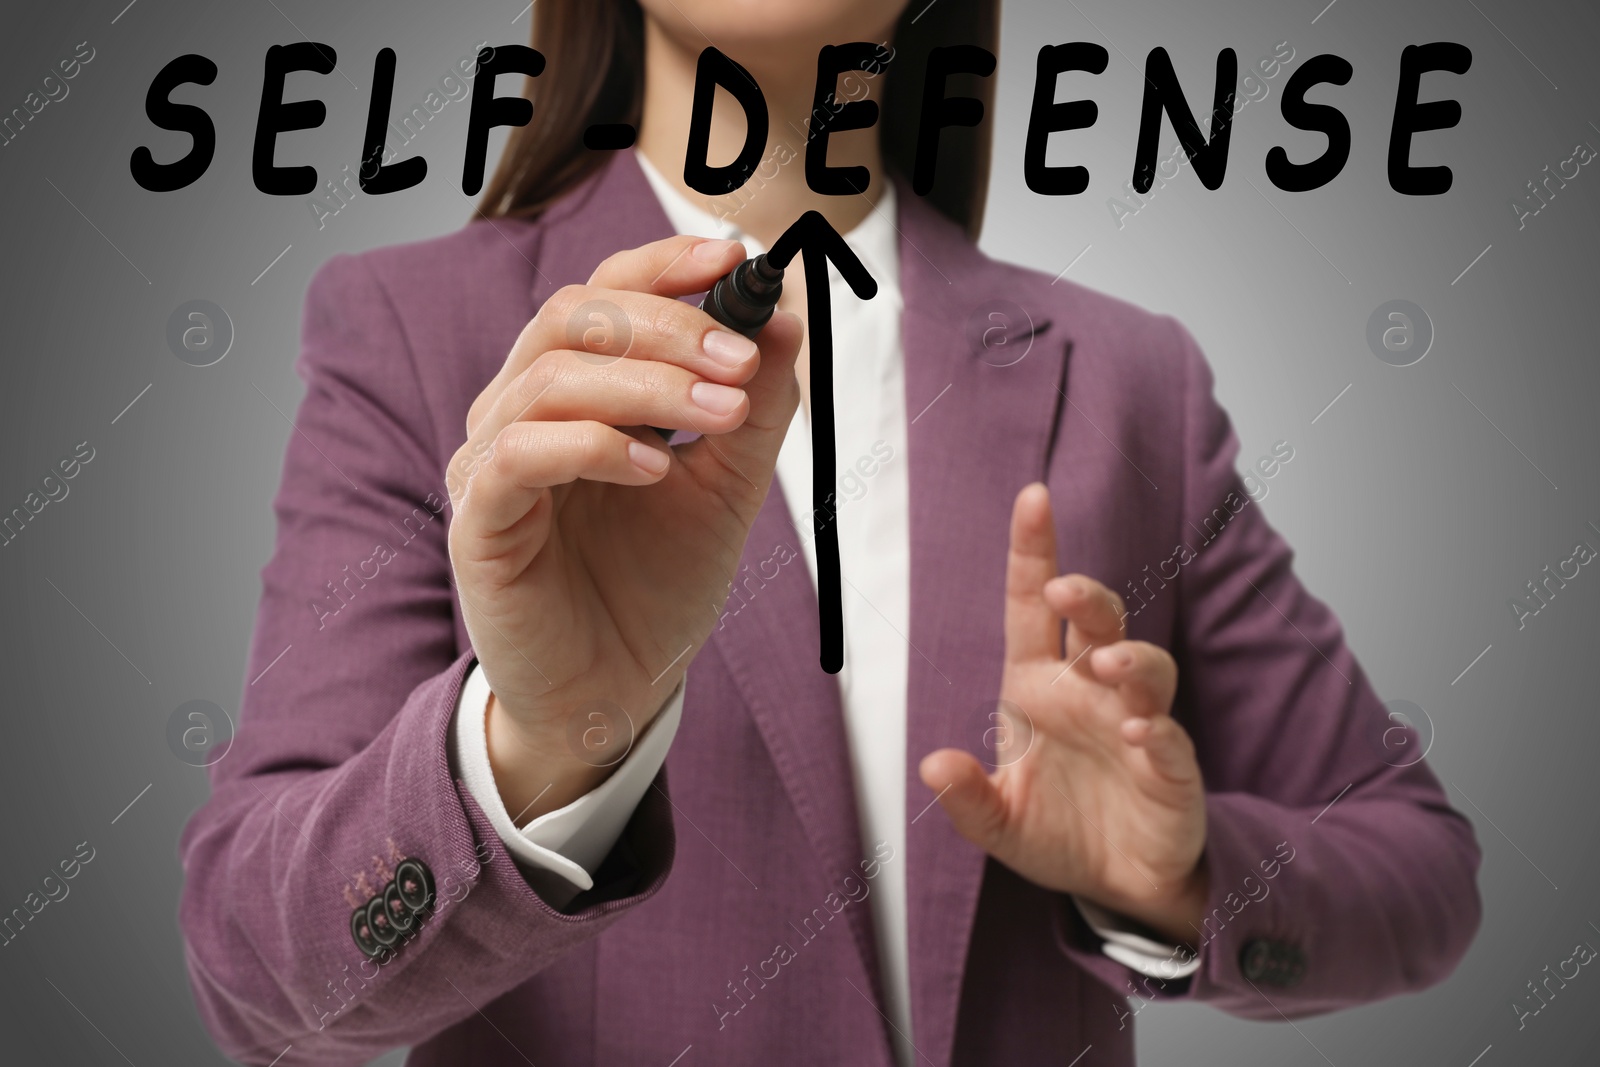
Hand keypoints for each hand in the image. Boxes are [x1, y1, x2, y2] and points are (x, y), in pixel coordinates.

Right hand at [447, 235, 803, 820]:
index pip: (603, 295)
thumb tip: (783, 318)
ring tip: (721, 414)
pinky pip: (519, 455)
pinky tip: (656, 469)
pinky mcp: (478, 524)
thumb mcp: (726, 487)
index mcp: (575, 391)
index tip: (734, 260)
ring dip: (647, 384)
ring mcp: (489, 465)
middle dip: (667, 326)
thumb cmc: (656, 587)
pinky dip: (593, 446)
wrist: (616, 693)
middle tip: (741, 361)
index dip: (662, 266)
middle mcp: (520, 412)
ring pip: (549, 377)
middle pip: (573, 318)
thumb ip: (752, 408)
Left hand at [919, 484, 1208, 945]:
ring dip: (1131, 659)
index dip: (1035, 554)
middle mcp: (1090, 693)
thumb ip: (967, 797)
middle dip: (1089, 599)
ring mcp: (1135, 725)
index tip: (1032, 497)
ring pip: (1144, 669)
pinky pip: (1168, 739)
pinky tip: (1137, 730)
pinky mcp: (1170, 769)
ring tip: (1110, 663)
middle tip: (1068, 591)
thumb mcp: (999, 822)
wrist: (1117, 885)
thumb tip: (931, 765)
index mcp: (1040, 687)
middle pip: (1098, 623)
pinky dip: (1155, 730)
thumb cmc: (1058, 830)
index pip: (1034, 609)